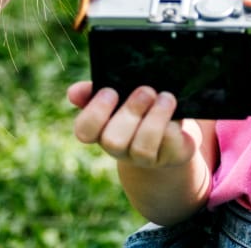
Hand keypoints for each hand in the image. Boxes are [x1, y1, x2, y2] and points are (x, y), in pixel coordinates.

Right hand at [67, 81, 196, 168]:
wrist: (171, 130)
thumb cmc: (138, 108)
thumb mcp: (119, 96)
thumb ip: (94, 91)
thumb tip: (73, 93)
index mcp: (101, 130)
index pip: (84, 131)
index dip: (95, 113)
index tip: (110, 91)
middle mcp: (120, 148)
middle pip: (113, 142)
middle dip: (130, 113)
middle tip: (146, 90)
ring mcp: (145, 158)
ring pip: (143, 148)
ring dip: (156, 118)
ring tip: (166, 97)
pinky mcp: (171, 157)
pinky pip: (170, 145)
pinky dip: (173, 126)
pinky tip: (177, 113)